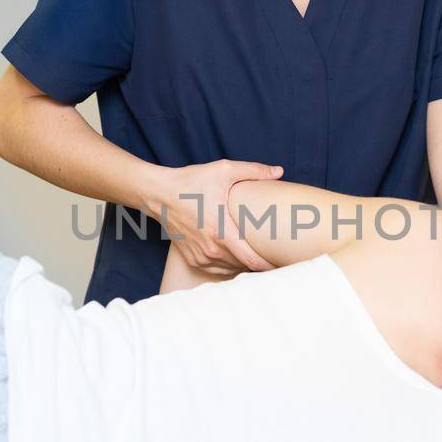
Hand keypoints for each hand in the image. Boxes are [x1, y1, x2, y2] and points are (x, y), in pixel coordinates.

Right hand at [157, 160, 283, 275]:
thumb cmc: (191, 182)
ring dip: (245, 265)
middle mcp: (212, 249)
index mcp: (223, 232)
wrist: (159, 194)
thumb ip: (254, 171)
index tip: (283, 260)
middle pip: (245, 267)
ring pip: (232, 270)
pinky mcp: (193, 258)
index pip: (253, 261)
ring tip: (257, 254)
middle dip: (261, 263)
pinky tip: (236, 255)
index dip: (270, 264)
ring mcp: (202, 256)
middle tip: (274, 254)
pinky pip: (218, 270)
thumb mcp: (224, 171)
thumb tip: (279, 171)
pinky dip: (229, 266)